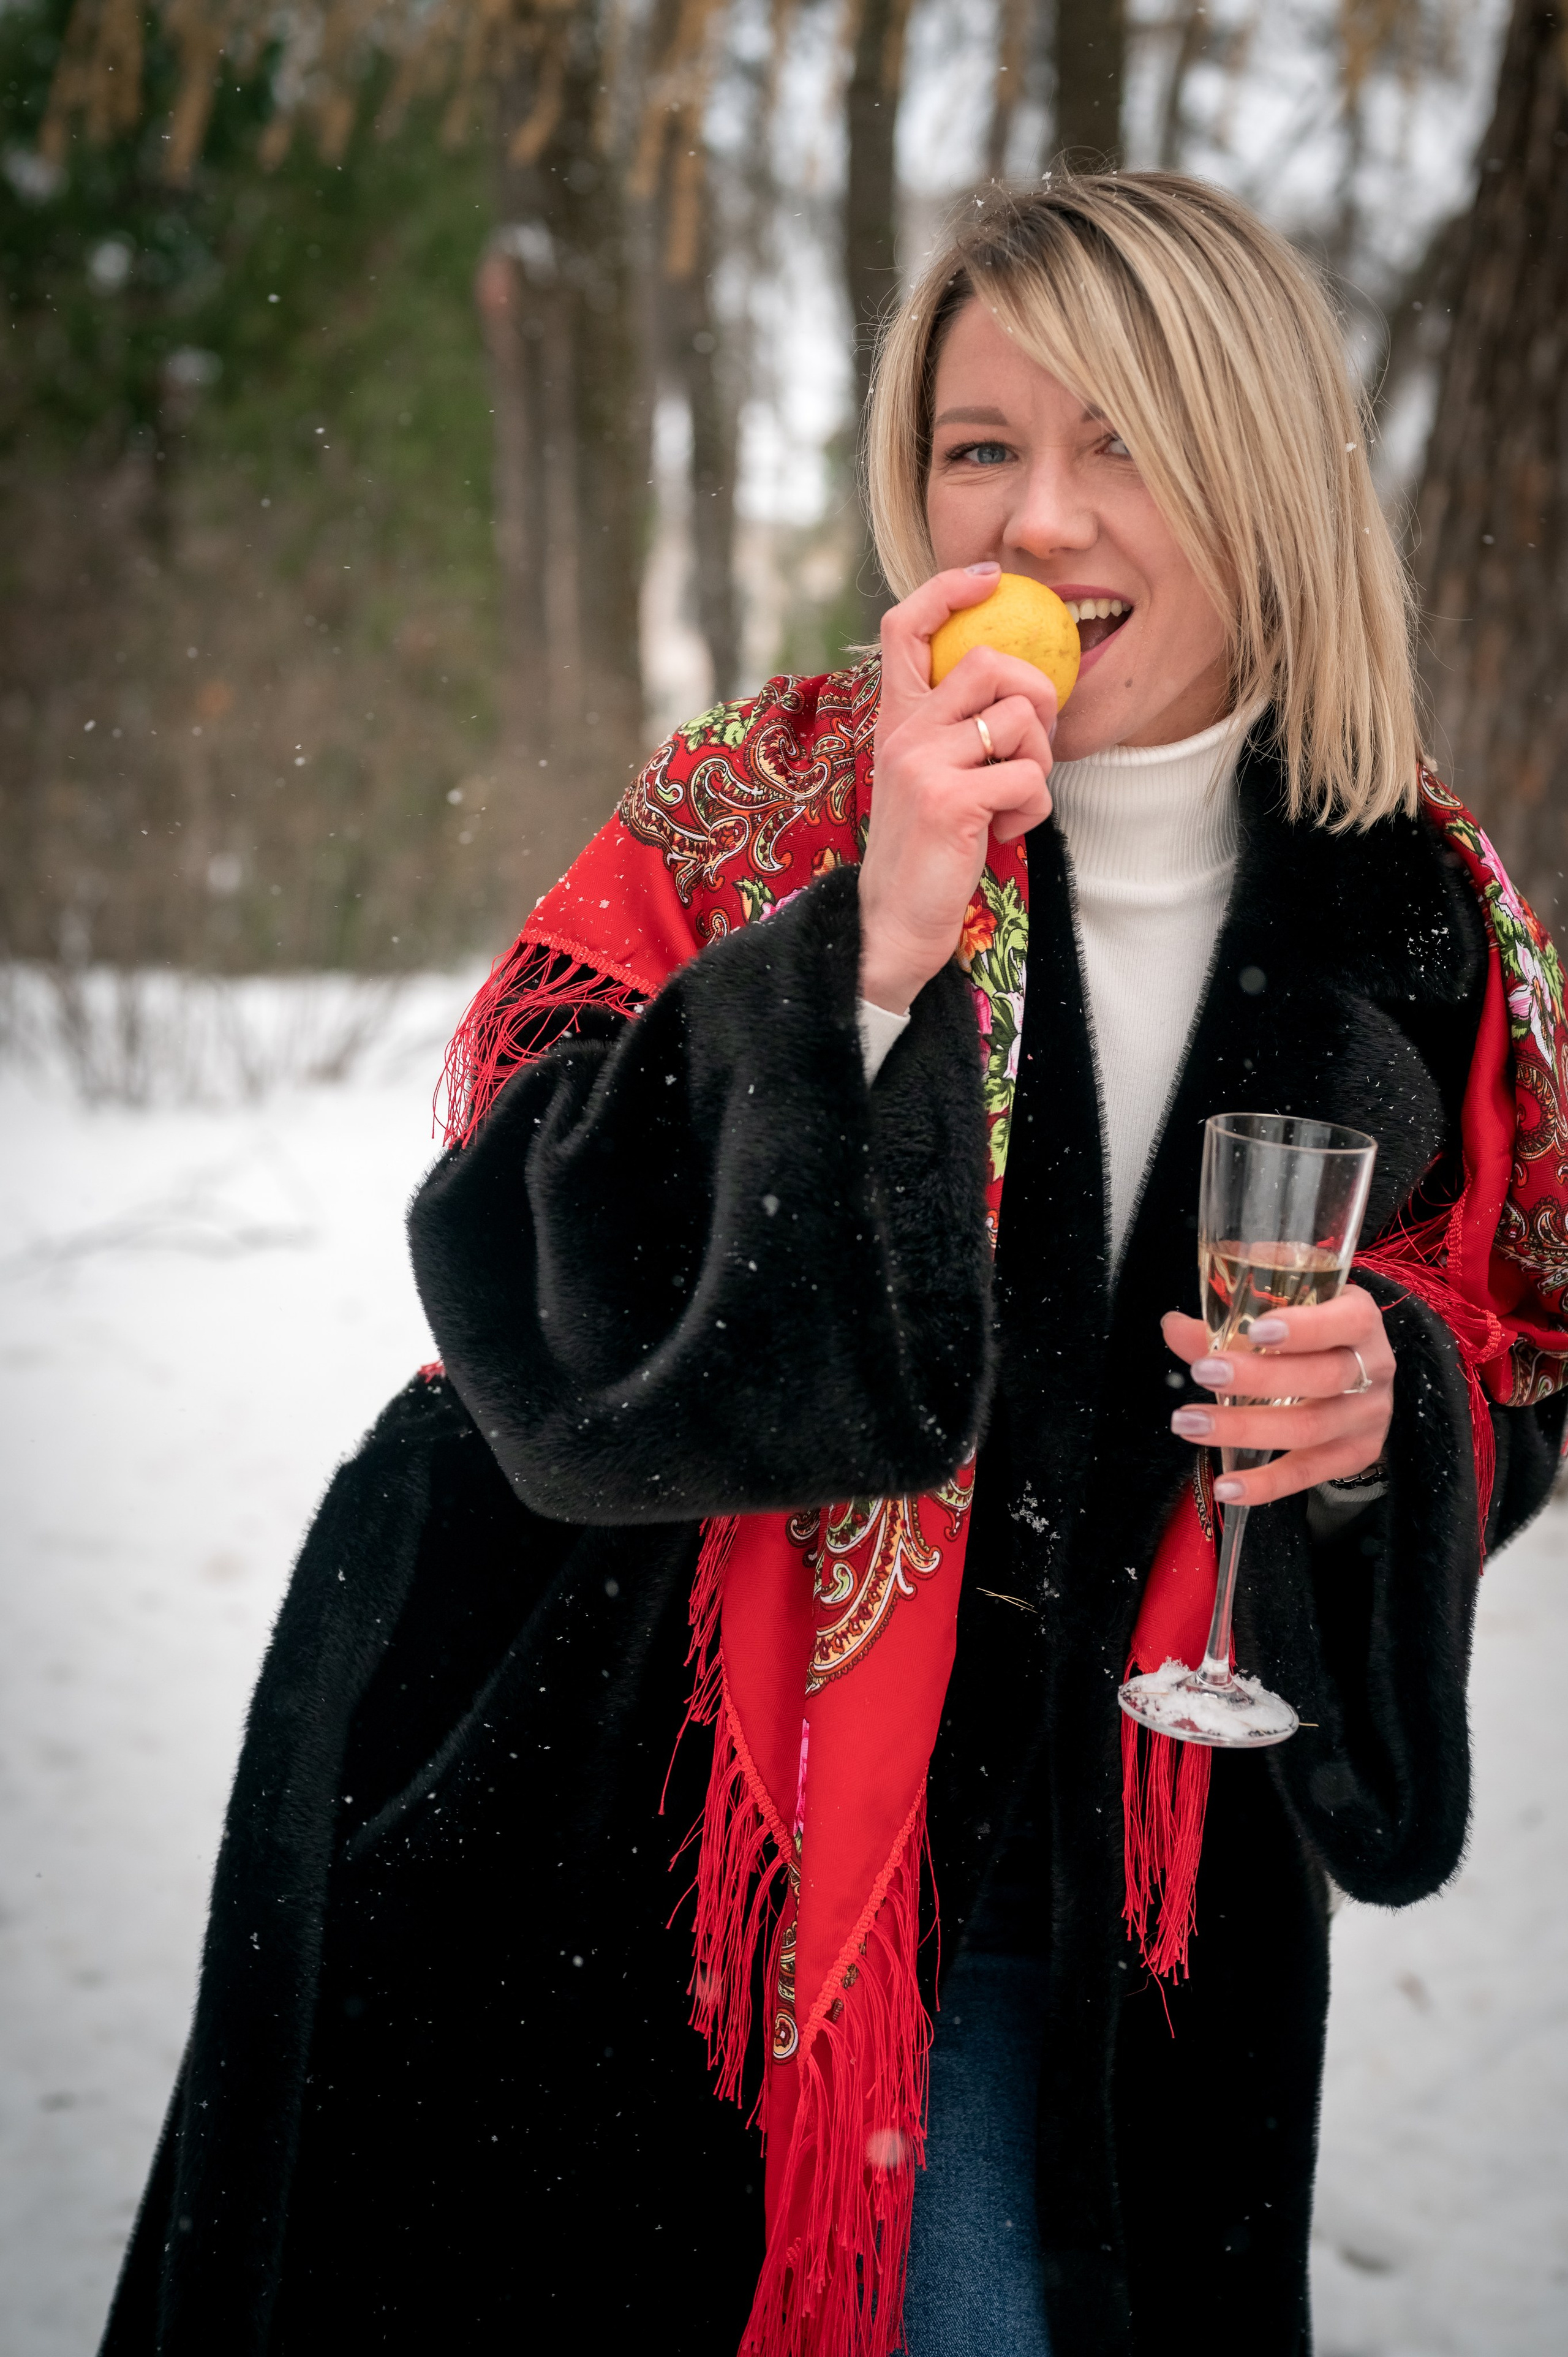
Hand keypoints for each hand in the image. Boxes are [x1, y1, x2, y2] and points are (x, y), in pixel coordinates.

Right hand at [859, 564, 1056, 1014]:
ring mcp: (923, 764)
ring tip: (1010, 802)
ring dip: (1038, 763)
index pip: (904, 626)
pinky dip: (1032, 809)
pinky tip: (1004, 834)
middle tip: (1032, 742)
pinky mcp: (951, 802)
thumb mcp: (929, 776)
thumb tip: (1017, 689)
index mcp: (895, 720)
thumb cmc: (925, 850)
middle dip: (1034, 694)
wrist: (892, 923)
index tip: (990, 580)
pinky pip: (1029, 777)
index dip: (947, 589)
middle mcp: (903, 732)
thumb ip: (954, 730)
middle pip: (988, 662)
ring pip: (1019, 720)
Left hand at [1160, 1286, 1394, 1506]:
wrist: (1361, 1375)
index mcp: (1360, 1320)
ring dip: (1244, 1429)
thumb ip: (1234, 1324)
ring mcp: (1368, 1416)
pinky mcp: (1356, 1454)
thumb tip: (1174, 1328)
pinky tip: (1226, 1487)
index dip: (1305, 1327)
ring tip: (1190, 1424)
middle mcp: (1374, 1367)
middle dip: (1259, 1377)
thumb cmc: (1314, 1337)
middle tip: (1204, 1373)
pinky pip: (1308, 1473)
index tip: (1256, 1331)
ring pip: (1309, 1428)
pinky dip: (1265, 1484)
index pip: (1347, 1320)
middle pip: (1323, 1377)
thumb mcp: (1286, 1317)